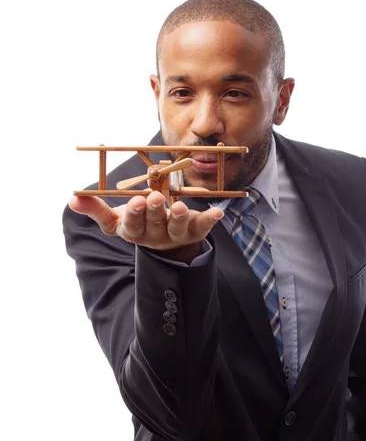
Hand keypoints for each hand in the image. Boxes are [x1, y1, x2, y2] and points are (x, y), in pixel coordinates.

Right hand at [69, 191, 223, 260]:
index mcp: (134, 231)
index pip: (132, 225)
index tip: (136, 201)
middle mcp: (155, 236)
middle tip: (154, 197)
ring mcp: (175, 236)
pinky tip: (218, 212)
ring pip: (177, 228)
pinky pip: (202, 227)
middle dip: (154, 211)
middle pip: (154, 223)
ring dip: (179, 217)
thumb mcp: (115, 219)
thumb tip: (73, 199)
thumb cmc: (137, 223)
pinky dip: (210, 220)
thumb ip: (96, 209)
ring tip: (180, 207)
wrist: (165, 243)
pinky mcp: (194, 232)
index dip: (134, 214)